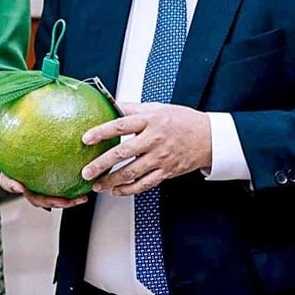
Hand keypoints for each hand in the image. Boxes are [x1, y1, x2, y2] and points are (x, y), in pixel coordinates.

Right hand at [0, 129, 89, 210]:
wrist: (21, 143)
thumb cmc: (10, 143)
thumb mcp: (1, 137)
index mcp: (12, 176)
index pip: (9, 183)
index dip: (13, 186)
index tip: (20, 186)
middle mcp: (26, 185)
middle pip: (36, 198)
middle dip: (49, 201)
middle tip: (61, 200)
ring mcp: (41, 187)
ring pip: (53, 198)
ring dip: (67, 201)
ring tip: (81, 198)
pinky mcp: (54, 185)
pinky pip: (64, 189)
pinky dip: (75, 191)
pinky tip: (89, 186)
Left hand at [81, 102, 211, 195]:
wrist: (208, 136)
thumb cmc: (181, 120)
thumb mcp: (156, 108)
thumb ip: (132, 109)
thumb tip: (109, 104)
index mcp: (150, 120)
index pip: (120, 125)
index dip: (101, 132)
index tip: (86, 138)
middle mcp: (154, 139)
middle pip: (122, 153)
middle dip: (101, 164)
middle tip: (86, 171)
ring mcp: (160, 157)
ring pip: (131, 172)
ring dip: (111, 181)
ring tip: (97, 185)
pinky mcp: (166, 171)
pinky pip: (145, 184)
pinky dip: (129, 189)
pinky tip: (116, 190)